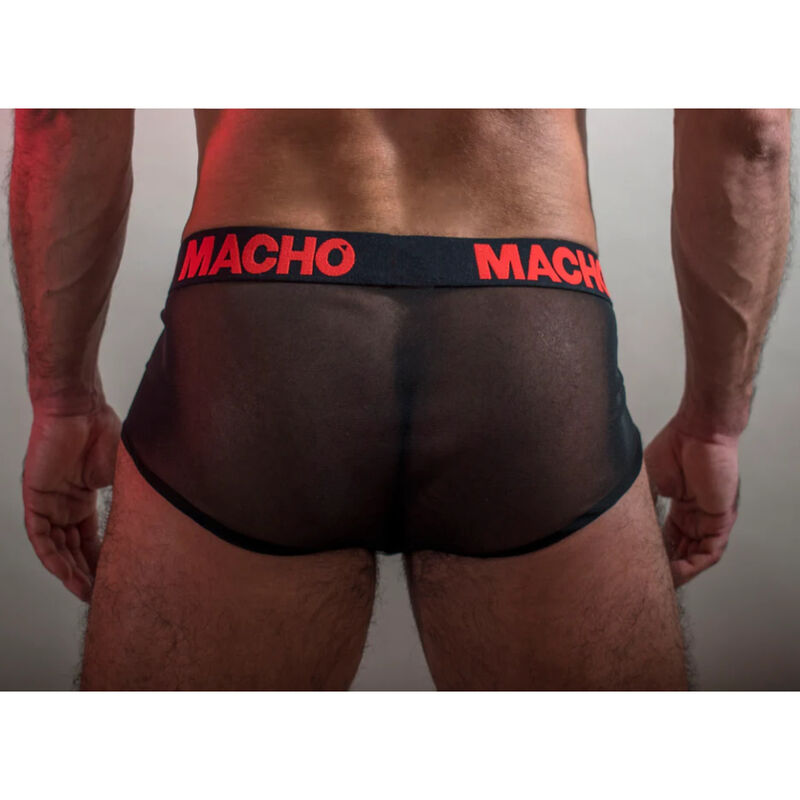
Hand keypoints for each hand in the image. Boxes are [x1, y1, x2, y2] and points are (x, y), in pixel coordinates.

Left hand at [22, 402, 120, 600]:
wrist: (80, 408)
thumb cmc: (102, 429)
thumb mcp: (122, 473)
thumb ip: (126, 498)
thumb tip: (149, 521)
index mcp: (83, 496)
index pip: (89, 536)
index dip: (100, 558)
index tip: (114, 576)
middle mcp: (64, 503)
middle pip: (72, 547)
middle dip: (86, 571)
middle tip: (100, 592)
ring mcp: (48, 502)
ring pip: (55, 546)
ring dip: (69, 570)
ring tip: (86, 590)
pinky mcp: (34, 498)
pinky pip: (40, 536)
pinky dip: (51, 555)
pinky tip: (65, 572)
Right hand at [644, 415, 739, 586]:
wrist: (698, 432)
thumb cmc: (673, 448)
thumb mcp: (647, 481)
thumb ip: (640, 504)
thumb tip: (621, 523)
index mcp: (679, 506)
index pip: (667, 537)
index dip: (653, 551)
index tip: (635, 561)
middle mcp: (695, 516)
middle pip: (681, 549)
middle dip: (664, 566)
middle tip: (644, 577)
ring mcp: (709, 519)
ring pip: (694, 554)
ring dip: (678, 570)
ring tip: (657, 579)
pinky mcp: (721, 520)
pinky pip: (709, 551)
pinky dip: (693, 564)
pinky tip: (675, 571)